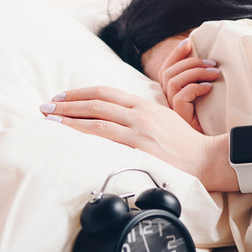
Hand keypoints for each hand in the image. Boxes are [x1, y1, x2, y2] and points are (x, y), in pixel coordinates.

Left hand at [40, 86, 212, 180]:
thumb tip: (117, 117)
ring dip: (69, 117)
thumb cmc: (184, 144)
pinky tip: (70, 135)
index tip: (62, 97)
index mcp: (144, 105)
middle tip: (46, 107)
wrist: (205, 158)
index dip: (81, 93)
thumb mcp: (163, 120)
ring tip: (50, 119)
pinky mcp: (139, 147)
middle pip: (97, 102)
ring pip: (97, 117)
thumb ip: (140, 116)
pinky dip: (84, 133)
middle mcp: (139, 113)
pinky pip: (105, 137)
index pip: (106, 93)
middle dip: (67, 103)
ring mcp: (139, 130)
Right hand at [158, 38, 219, 132]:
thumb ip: (203, 78)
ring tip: (214, 74)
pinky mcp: (179, 118)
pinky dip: (195, 88)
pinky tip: (209, 89)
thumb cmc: (215, 118)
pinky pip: (180, 96)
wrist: (217, 145)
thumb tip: (208, 56)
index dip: (175, 54)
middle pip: (167, 72)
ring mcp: (172, 110)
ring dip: (195, 72)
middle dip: (190, 62)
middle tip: (212, 63)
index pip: (166, 69)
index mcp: (172, 93)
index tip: (189, 42)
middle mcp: (168, 101)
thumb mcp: (209, 93)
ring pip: (173, 81)